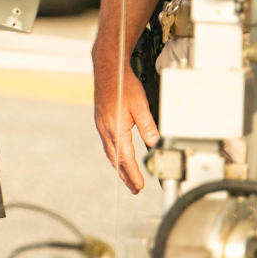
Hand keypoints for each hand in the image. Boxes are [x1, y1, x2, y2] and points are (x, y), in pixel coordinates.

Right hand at [93, 54, 158, 194]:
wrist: (108, 68)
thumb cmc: (123, 84)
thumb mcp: (140, 105)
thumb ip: (147, 126)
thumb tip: (155, 143)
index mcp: (115, 129)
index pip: (126, 159)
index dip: (133, 174)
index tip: (139, 186)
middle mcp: (106, 130)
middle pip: (116, 160)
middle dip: (126, 176)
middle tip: (134, 189)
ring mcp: (102, 126)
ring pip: (111, 153)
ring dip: (120, 167)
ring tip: (128, 177)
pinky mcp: (101, 121)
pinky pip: (108, 144)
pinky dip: (115, 155)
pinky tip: (120, 155)